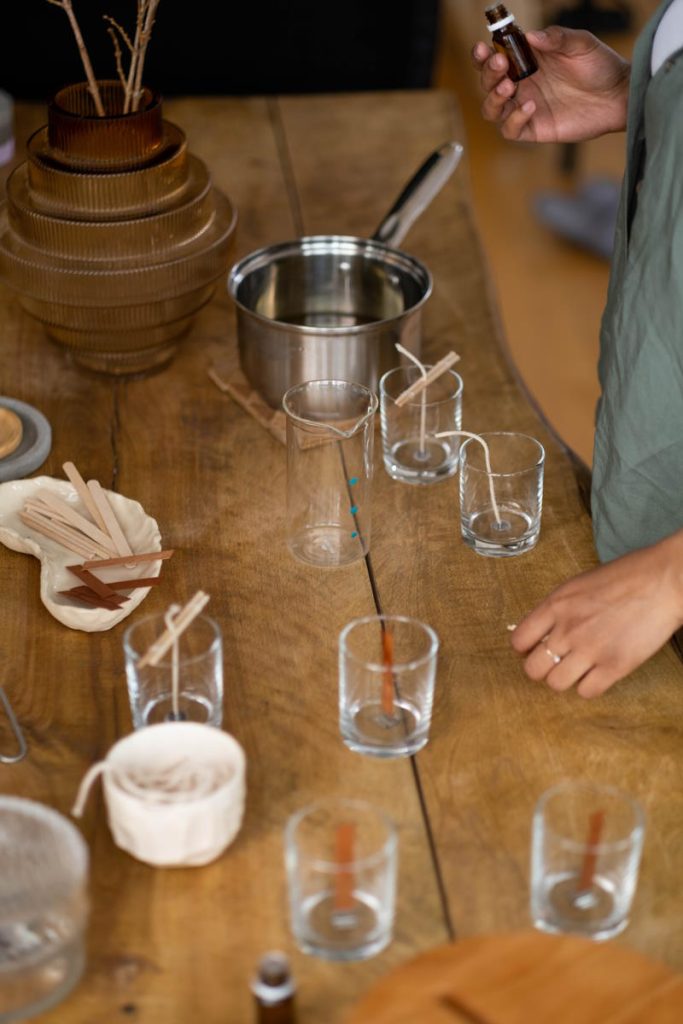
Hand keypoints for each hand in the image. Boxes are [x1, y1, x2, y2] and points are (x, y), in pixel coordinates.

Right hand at [471, 26, 629, 142]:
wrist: (618, 95)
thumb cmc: (600, 66)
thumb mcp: (580, 43)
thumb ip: (556, 37)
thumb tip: (530, 36)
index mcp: (527, 61)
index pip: (494, 59)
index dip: (483, 55)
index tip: (484, 48)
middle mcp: (522, 85)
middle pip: (488, 83)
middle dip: (488, 73)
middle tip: (501, 64)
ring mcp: (525, 107)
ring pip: (492, 109)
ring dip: (493, 97)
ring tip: (510, 86)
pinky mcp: (534, 129)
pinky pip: (510, 130)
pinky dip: (514, 119)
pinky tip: (531, 106)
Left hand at [510, 532, 682, 697]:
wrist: (663, 582)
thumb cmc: (625, 577)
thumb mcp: (578, 585)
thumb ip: (558, 608)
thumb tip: (543, 629)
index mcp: (555, 606)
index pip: (519, 641)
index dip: (525, 649)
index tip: (535, 649)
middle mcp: (567, 630)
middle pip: (533, 669)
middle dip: (541, 669)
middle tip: (555, 663)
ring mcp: (590, 650)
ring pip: (556, 684)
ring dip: (564, 679)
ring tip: (578, 670)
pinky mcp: (615, 666)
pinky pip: (586, 692)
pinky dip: (589, 687)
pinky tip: (597, 674)